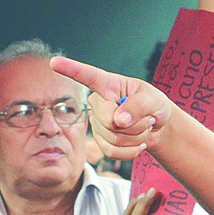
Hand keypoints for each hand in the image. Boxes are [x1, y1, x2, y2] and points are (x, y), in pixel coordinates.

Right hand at [49, 56, 176, 158]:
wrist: (159, 127)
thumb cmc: (154, 106)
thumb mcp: (153, 99)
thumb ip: (138, 106)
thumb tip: (118, 120)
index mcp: (109, 85)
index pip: (88, 76)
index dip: (71, 69)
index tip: (54, 62)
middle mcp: (99, 103)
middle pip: (108, 121)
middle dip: (135, 125)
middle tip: (147, 118)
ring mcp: (98, 123)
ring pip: (113, 139)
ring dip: (137, 137)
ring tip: (143, 127)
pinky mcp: (101, 142)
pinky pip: (112, 152)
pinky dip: (131, 151)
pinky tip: (139, 143)